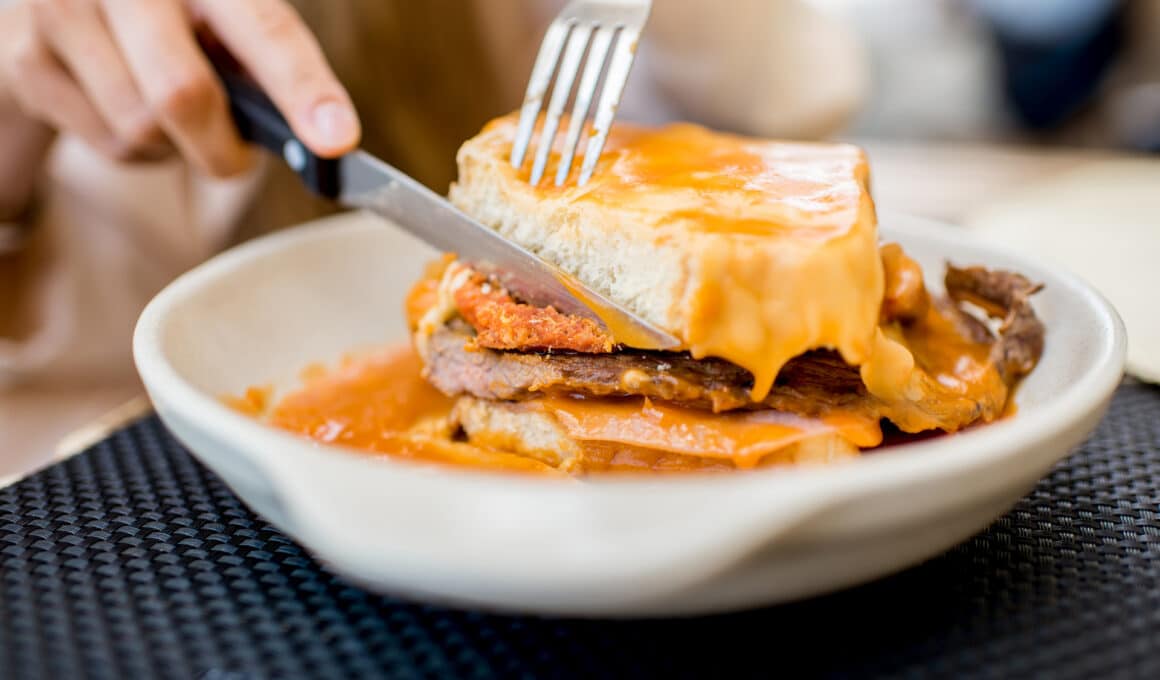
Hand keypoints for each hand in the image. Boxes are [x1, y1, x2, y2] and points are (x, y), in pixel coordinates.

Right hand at [0, 0, 360, 177]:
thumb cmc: (171, 12)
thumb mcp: (223, 11)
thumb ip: (264, 58)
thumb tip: (319, 131)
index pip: (263, 28)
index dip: (302, 87)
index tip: (337, 138)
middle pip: (183, 96)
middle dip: (221, 148)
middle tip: (237, 155)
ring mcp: (63, 12)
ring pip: (142, 131)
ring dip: (173, 146)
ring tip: (164, 104)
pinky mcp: (28, 59)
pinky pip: (107, 145)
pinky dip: (135, 149)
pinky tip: (124, 103)